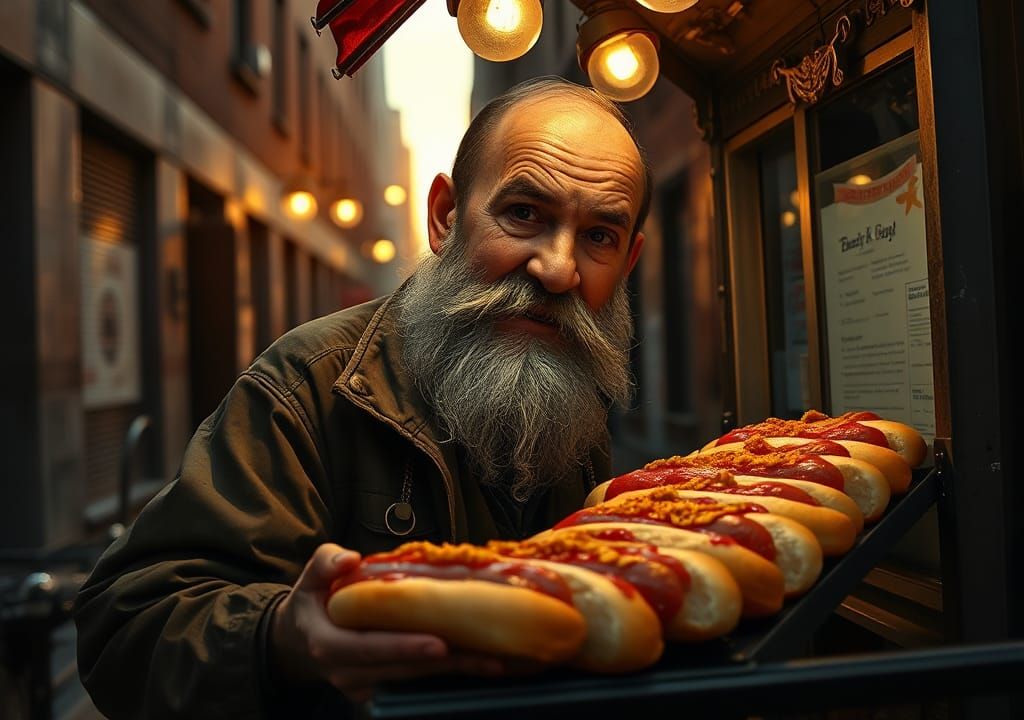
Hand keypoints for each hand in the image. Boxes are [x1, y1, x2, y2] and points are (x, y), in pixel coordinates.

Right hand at [269, 543, 504, 701]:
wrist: (298, 642)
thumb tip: (351, 558)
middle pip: (402, 669)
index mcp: (328, 644)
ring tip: (494, 659)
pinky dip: (446, 673)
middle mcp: (347, 673)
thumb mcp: (311, 575)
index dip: (404, 647)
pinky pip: (415, 682)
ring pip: (414, 678)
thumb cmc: (311, 601)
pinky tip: (478, 662)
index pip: (369, 648)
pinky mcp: (379, 691)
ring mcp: (363, 687)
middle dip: (446, 663)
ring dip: (454, 670)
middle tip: (486, 654)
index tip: (438, 643)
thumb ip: (326, 562)